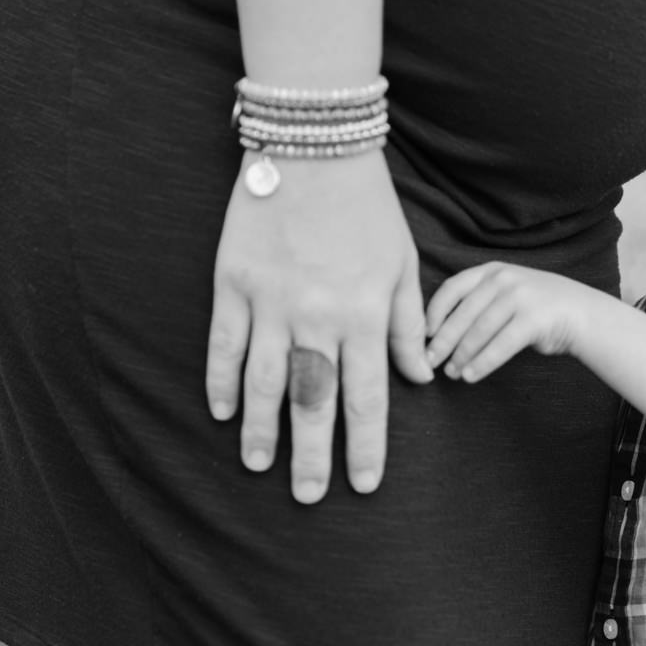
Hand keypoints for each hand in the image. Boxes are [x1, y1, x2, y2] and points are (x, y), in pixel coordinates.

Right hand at [204, 152, 434, 503]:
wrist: (314, 148)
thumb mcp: (403, 264)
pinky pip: (225, 343)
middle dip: (312, 455)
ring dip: (262, 429)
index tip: (364, 485)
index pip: (369, 397)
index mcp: (365, 315)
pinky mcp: (234, 283)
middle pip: (315, 402)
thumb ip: (409, 324)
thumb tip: (423, 378)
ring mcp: (272, 303)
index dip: (366, 445)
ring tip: (259, 466)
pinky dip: (222, 380)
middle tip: (308, 498)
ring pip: (266, 382)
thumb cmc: (368, 207)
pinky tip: (223, 412)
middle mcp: (319, 318)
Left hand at [423, 262, 596, 381]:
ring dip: (461, 356)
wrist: (583, 314)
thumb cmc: (537, 309)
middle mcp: (504, 278)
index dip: (434, 313)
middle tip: (429, 362)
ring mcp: (520, 296)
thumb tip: (439, 333)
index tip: (424, 336)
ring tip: (452, 374)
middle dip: (443, 341)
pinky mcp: (534, 319)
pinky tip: (471, 377)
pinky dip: (483, 363)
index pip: (452, 289)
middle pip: (463, 314)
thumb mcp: (506, 293)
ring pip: (479, 331)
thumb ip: (478, 303)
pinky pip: (500, 346)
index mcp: (492, 270)